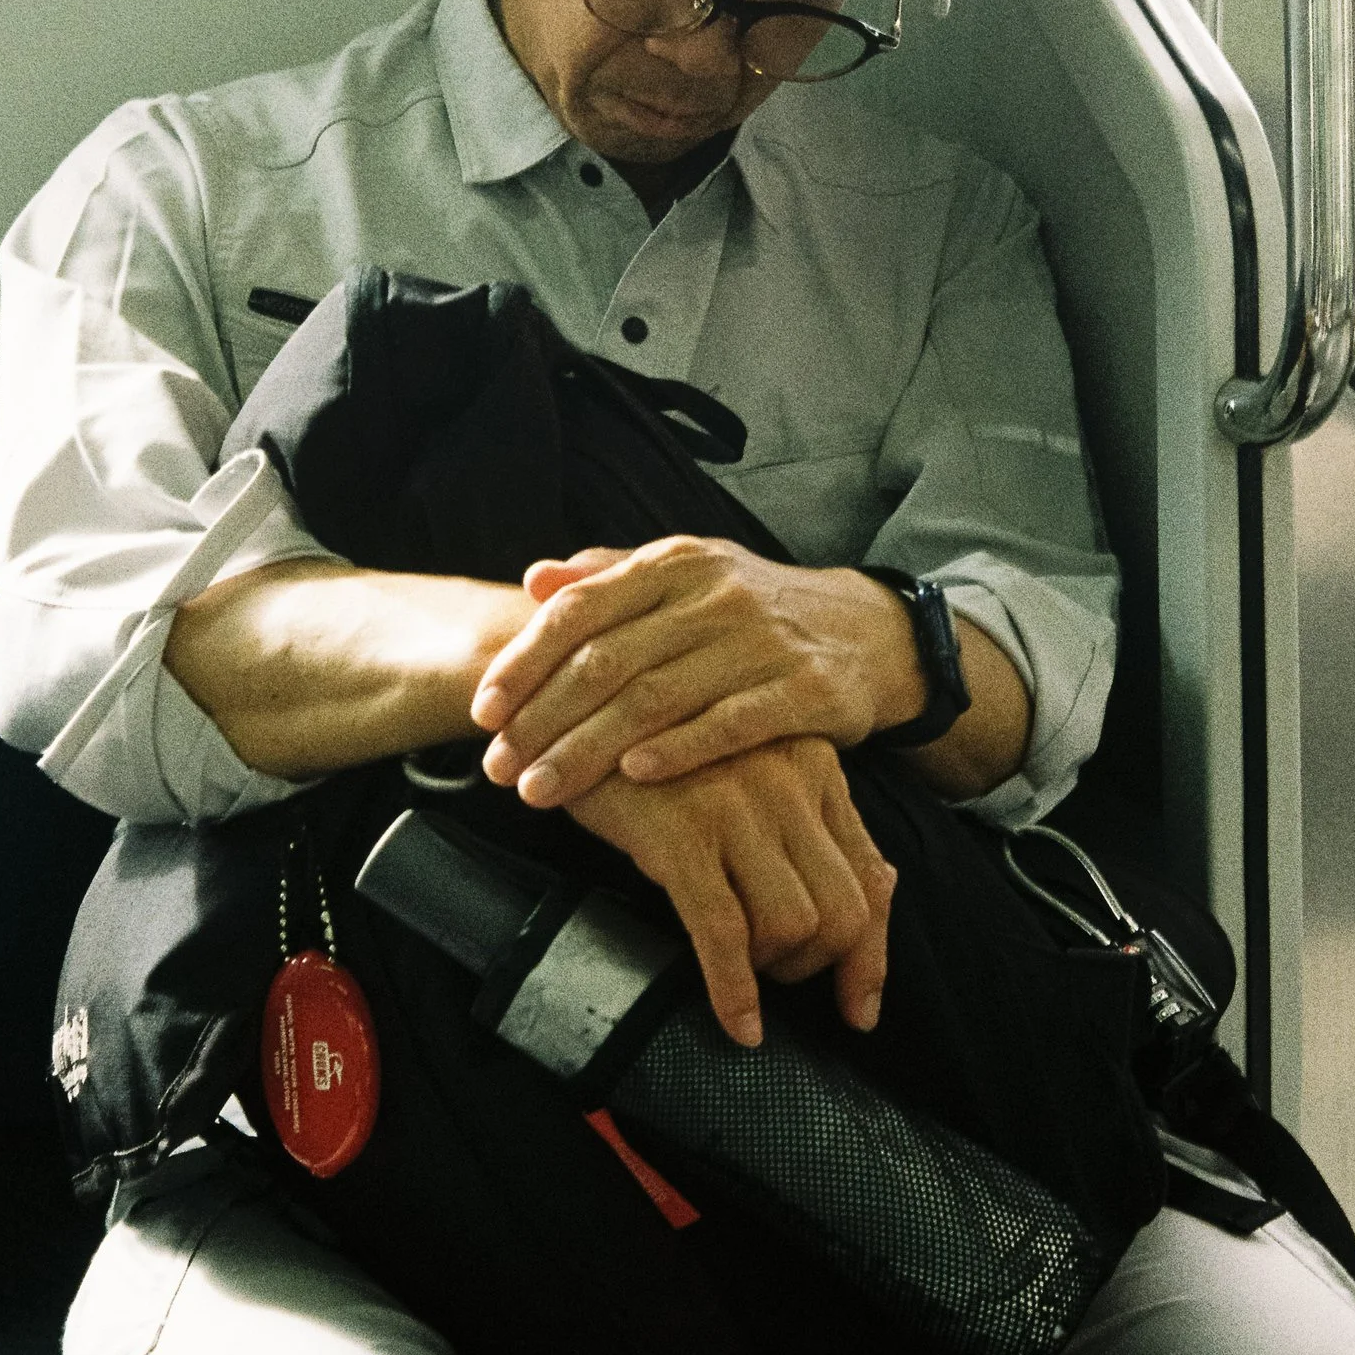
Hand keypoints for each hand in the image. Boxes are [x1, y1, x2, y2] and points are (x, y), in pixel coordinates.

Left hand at [471, 536, 921, 806]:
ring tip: (542, 791)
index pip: (581, 609)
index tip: (483, 712)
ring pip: (657, 698)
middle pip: (609, 661)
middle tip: (499, 770)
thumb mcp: (689, 577)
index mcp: (675, 563)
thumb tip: (536, 578)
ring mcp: (762, 640)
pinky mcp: (805, 689)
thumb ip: (612, 576)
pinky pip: (732, 722)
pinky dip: (680, 749)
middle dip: (544, 721)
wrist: (870, 631)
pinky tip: (634, 776)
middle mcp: (715, 594)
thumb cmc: (757, 612)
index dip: (525, 662)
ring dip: (589, 750)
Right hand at [564, 739, 896, 1047]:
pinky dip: (735, 991)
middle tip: (774, 977)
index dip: (871, 959)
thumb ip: (815, 822)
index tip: (857, 1010)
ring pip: (794, 925)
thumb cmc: (665, 751)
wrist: (574, 703)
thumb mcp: (754, 770)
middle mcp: (791, 781)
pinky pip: (726, 934)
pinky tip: (735, 1023)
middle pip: (844, 912)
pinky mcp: (680, 833)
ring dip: (771, 971)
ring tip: (740, 972)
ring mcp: (737, 806)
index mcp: (818, 767)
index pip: (873, 880)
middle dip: (816, 968)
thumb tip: (881, 889)